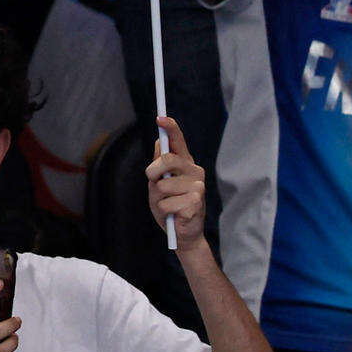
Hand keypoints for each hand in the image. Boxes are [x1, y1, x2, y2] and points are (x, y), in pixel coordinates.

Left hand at [144, 114, 205, 244]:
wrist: (182, 233)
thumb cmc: (169, 205)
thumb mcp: (158, 184)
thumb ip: (159, 166)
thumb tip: (160, 143)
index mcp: (185, 164)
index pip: (179, 142)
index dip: (171, 128)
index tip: (160, 118)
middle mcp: (195, 171)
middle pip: (166, 160)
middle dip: (152, 173)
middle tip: (154, 183)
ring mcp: (198, 186)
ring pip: (162, 186)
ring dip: (158, 199)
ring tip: (169, 204)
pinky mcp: (197, 203)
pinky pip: (166, 203)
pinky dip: (164, 211)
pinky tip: (175, 215)